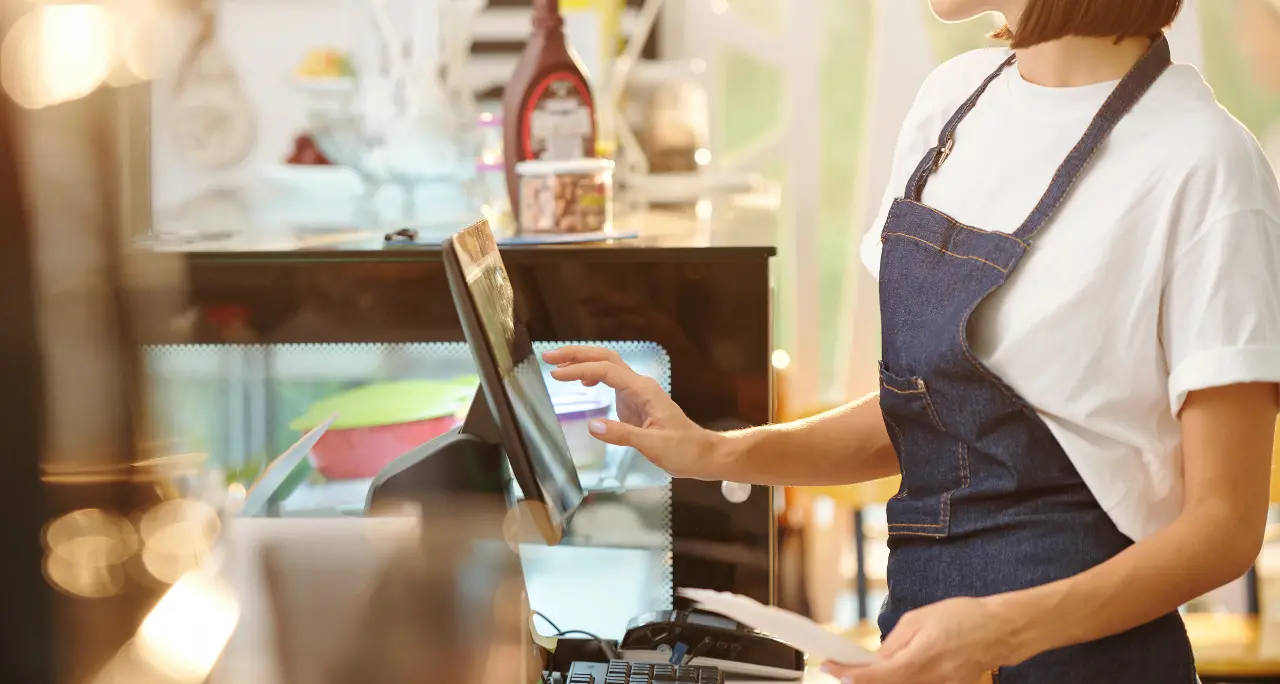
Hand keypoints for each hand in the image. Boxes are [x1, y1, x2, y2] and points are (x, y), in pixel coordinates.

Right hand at [543, 345, 721, 478]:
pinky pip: (610, 380)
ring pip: (608, 366)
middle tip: (549, 356)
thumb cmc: (683, 450)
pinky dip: (593, 375)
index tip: (555, 375)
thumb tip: (593, 425)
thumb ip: (624, 435)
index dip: (579, 369)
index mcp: (643, 390)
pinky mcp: (635, 402)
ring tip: (557, 366)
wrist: (702, 454)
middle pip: (606, 358)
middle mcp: (639, 385)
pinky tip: (582, 383)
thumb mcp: (654, 446)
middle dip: (577, 354)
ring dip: (583, 361)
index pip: (606, 370)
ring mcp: (637, 392)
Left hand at [821, 597, 1016, 683]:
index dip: (851, 676)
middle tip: (842, 669)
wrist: (999, 630)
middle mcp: (932, 678)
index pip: (879, 676)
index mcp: (922, 656)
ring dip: (882, 680)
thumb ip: (894, 643)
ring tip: (869, 667)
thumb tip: (875, 660)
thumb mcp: (919, 619)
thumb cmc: (961, 617)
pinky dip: (903, 681)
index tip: (831, 669)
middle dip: (862, 680)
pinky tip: (899, 669)